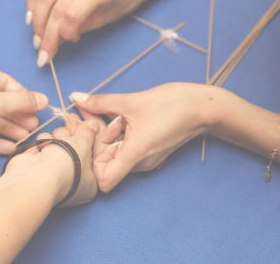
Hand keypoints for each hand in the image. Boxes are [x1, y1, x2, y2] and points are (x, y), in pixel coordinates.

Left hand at [0, 66, 47, 163]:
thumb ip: (20, 102)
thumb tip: (43, 99)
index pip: (4, 82)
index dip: (22, 94)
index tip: (37, 105)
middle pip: (0, 102)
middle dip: (18, 114)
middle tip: (34, 124)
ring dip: (10, 128)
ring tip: (26, 136)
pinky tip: (11, 147)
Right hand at [4, 114, 101, 206]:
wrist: (36, 176)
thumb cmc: (67, 164)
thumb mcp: (84, 144)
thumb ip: (88, 132)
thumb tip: (93, 123)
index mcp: (89, 182)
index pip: (91, 154)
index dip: (88, 136)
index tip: (84, 122)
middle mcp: (71, 180)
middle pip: (74, 148)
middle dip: (71, 134)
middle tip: (70, 120)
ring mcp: (52, 174)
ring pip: (57, 146)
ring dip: (57, 137)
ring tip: (56, 137)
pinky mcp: (36, 167)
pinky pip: (43, 148)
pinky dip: (43, 142)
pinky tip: (44, 143)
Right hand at [26, 0, 145, 66]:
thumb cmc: (120, 0)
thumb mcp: (103, 20)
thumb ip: (77, 29)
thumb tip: (52, 43)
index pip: (70, 16)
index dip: (59, 36)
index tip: (55, 51)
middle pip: (55, 7)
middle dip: (44, 32)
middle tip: (41, 48)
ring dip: (36, 17)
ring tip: (37, 34)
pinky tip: (32, 13)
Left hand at [70, 83, 218, 191]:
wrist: (203, 107)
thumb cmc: (172, 105)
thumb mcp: (131, 101)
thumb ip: (100, 102)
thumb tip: (75, 98)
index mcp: (134, 155)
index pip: (103, 182)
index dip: (91, 162)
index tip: (91, 136)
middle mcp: (140, 164)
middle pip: (105, 165)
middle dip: (96, 141)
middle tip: (96, 116)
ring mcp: (146, 160)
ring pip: (115, 155)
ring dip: (107, 136)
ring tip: (114, 115)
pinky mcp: (150, 152)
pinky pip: (126, 150)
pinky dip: (119, 136)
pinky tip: (122, 118)